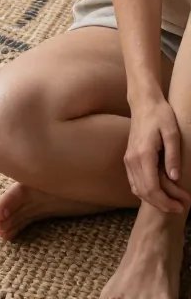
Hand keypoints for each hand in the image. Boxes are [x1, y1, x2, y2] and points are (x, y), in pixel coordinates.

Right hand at [125, 96, 190, 213]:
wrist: (143, 103)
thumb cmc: (160, 115)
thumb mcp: (172, 133)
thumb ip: (173, 156)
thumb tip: (175, 178)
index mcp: (143, 154)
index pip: (152, 188)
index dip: (166, 202)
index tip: (181, 206)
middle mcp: (132, 159)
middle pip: (144, 193)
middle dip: (162, 205)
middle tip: (180, 207)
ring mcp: (128, 159)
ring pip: (138, 190)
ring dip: (154, 200)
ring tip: (172, 201)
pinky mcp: (128, 158)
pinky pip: (134, 182)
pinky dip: (146, 192)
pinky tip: (159, 192)